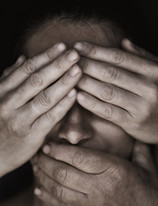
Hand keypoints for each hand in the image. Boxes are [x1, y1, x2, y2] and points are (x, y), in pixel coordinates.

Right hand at [0, 43, 81, 176]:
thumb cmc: (0, 123)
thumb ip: (11, 78)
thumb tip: (23, 58)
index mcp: (2, 91)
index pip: (27, 69)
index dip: (46, 56)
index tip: (62, 47)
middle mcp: (9, 103)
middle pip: (37, 80)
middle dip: (57, 65)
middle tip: (75, 54)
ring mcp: (20, 119)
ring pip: (44, 97)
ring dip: (63, 83)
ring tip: (78, 70)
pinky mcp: (31, 135)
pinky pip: (49, 118)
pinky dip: (63, 105)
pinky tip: (74, 94)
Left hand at [33, 142, 157, 205]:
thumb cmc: (149, 191)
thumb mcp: (146, 166)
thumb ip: (137, 148)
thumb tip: (132, 133)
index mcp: (114, 170)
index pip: (79, 158)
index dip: (59, 150)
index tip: (48, 145)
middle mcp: (100, 187)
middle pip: (64, 172)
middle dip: (45, 162)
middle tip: (36, 154)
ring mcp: (92, 204)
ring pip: (59, 189)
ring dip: (43, 177)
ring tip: (35, 168)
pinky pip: (63, 205)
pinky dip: (48, 197)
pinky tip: (39, 189)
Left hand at [74, 40, 157, 143]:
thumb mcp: (157, 72)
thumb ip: (142, 57)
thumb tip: (124, 42)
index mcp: (153, 71)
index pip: (119, 57)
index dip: (96, 51)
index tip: (78, 46)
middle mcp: (148, 87)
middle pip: (110, 73)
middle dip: (87, 65)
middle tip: (69, 61)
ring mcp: (141, 106)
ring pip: (107, 91)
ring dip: (86, 83)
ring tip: (70, 77)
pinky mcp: (132, 123)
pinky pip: (108, 111)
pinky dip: (92, 103)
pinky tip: (78, 96)